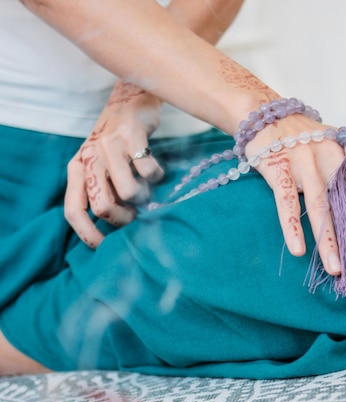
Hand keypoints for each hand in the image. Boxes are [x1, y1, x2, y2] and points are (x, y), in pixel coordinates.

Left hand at [65, 81, 164, 247]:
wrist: (131, 98)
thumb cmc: (118, 142)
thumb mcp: (102, 167)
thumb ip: (105, 193)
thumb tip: (119, 230)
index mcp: (78, 168)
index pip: (73, 210)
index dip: (87, 234)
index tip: (105, 248)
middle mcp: (90, 157)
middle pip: (102, 207)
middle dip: (124, 218)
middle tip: (135, 214)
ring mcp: (111, 145)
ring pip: (128, 193)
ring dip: (144, 198)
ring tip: (146, 189)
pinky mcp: (132, 135)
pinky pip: (149, 172)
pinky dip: (158, 177)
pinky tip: (157, 171)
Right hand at [247, 115, 345, 275]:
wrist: (270, 116)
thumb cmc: (316, 140)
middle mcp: (333, 155)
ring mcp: (304, 161)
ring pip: (320, 204)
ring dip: (329, 239)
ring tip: (337, 268)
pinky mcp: (278, 168)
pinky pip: (286, 202)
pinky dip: (292, 227)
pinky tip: (298, 250)